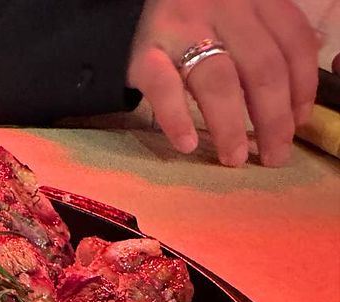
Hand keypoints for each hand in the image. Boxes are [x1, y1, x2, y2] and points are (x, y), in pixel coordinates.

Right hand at [127, 0, 319, 166]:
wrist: (125, 8)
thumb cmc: (190, 16)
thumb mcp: (237, 12)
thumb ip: (269, 33)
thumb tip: (306, 72)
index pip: (293, 42)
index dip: (303, 87)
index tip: (298, 124)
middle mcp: (223, 8)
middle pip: (261, 69)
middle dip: (273, 119)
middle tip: (274, 156)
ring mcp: (181, 30)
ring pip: (219, 82)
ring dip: (231, 127)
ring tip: (234, 158)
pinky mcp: (144, 53)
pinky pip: (164, 88)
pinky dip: (177, 119)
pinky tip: (187, 144)